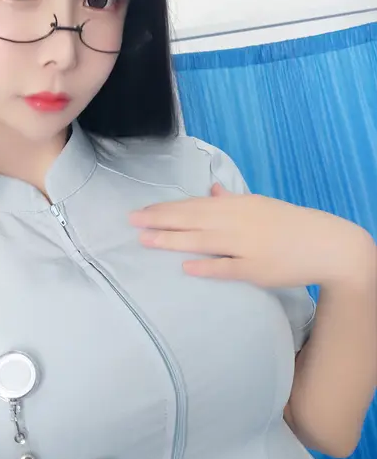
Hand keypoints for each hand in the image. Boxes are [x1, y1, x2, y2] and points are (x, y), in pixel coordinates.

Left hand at [130, 184, 372, 288]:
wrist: (325, 243)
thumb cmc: (288, 223)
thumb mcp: (260, 205)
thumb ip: (232, 200)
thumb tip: (212, 189)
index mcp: (238, 204)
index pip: (194, 205)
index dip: (166, 208)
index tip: (141, 211)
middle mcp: (238, 222)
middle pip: (192, 219)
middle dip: (160, 220)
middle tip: (132, 221)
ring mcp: (246, 245)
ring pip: (203, 241)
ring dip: (173, 240)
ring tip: (146, 240)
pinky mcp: (256, 269)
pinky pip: (227, 267)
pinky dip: (207, 266)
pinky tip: (186, 266)